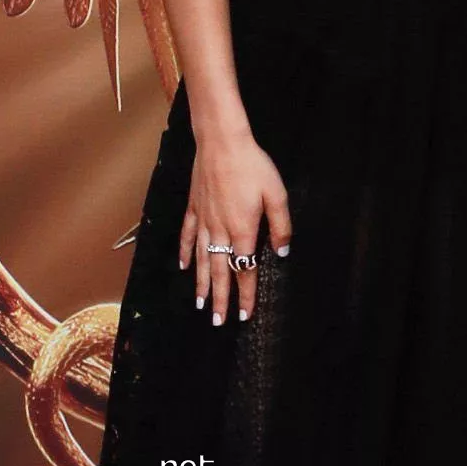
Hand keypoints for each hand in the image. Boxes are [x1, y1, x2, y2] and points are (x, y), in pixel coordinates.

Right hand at [178, 131, 291, 324]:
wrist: (222, 143)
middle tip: (218, 322)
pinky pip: (188, 236)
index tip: (243, 315)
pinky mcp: (194, 207)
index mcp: (243, 230)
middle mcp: (220, 231)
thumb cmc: (253, 165)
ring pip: (202, 260)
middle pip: (221, 272)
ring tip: (201, 305)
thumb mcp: (276, 194)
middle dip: (221, 299)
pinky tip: (184, 266)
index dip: (245, 294)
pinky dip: (186, 253)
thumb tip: (282, 253)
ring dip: (202, 284)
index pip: (245, 269)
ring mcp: (204, 220)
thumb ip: (280, 226)